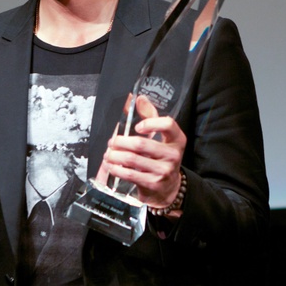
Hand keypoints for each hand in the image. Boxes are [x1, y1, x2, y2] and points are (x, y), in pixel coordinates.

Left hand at [97, 95, 186, 210]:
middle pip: (141, 143)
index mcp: (177, 139)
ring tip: (108, 153)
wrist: (167, 187)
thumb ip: (150, 116)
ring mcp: (164, 170)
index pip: (168, 124)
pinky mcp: (153, 184)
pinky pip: (129, 174)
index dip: (150, 123)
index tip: (137, 126)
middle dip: (120, 141)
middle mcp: (173, 155)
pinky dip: (115, 168)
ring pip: (132, 158)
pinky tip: (111, 165)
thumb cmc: (160, 157)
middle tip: (111, 142)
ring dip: (114, 155)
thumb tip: (139, 98)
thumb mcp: (160, 136)